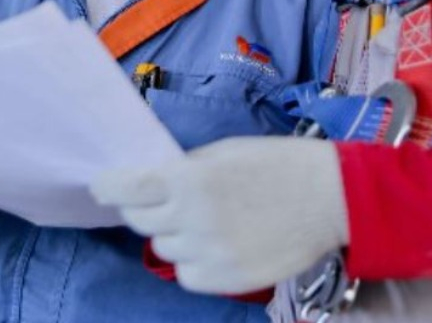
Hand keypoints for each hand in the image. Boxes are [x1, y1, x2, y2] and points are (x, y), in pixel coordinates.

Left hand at [90, 137, 347, 293]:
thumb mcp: (223, 152)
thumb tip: (148, 182)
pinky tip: (215, 245)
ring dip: (174, 235)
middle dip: (146, 209)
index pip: (126, 189)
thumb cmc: (278, 164)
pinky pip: (188, 275)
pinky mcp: (228, 280)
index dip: (108, 188)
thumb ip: (183, 170)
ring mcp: (210, 253)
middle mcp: (194, 219)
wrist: (331, 198)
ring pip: (165, 249)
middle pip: (141, 222)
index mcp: (189, 180)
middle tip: (165, 201)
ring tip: (204, 221)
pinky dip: (193, 262)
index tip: (101, 187)